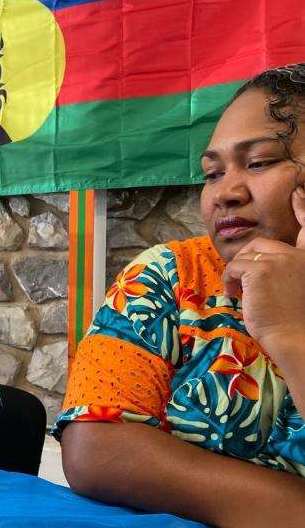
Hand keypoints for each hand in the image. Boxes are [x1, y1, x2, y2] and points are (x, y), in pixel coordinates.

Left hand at [222, 186, 304, 349]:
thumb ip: (282, 272)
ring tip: (240, 294)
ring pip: (244, 257)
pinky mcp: (260, 269)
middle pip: (260, 244)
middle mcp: (297, 255)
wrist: (295, 337)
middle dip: (245, 261)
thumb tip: (254, 268)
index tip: (297, 190)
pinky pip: (233, 266)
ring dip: (236, 275)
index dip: (303, 207)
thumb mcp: (293, 290)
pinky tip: (237, 296)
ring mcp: (280, 260)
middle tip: (241, 285)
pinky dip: (229, 280)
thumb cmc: (292, 322)